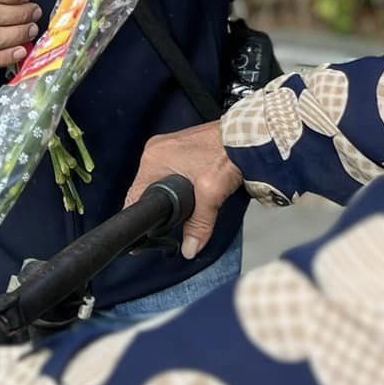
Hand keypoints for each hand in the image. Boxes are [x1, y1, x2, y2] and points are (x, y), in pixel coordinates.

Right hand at [125, 121, 241, 258]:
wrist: (247, 136)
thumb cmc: (227, 153)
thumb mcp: (211, 194)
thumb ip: (199, 224)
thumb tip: (190, 248)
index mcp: (154, 158)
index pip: (136, 194)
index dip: (142, 215)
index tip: (146, 233)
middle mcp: (157, 149)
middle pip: (148, 188)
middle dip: (158, 206)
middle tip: (169, 225)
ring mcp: (169, 146)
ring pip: (160, 180)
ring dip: (169, 194)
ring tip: (181, 209)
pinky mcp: (182, 147)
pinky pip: (171, 171)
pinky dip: (177, 184)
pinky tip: (189, 193)